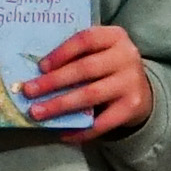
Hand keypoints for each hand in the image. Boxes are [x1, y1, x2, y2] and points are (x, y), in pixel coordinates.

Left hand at [20, 24, 152, 139]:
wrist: (141, 90)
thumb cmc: (107, 67)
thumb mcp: (98, 51)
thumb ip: (76, 54)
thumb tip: (36, 72)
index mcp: (115, 36)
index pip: (85, 39)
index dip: (61, 53)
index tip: (40, 67)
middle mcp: (126, 57)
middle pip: (85, 69)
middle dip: (53, 81)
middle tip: (28, 91)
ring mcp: (131, 82)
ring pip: (90, 94)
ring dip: (60, 105)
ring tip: (37, 112)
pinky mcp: (132, 107)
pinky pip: (103, 121)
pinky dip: (81, 130)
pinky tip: (63, 134)